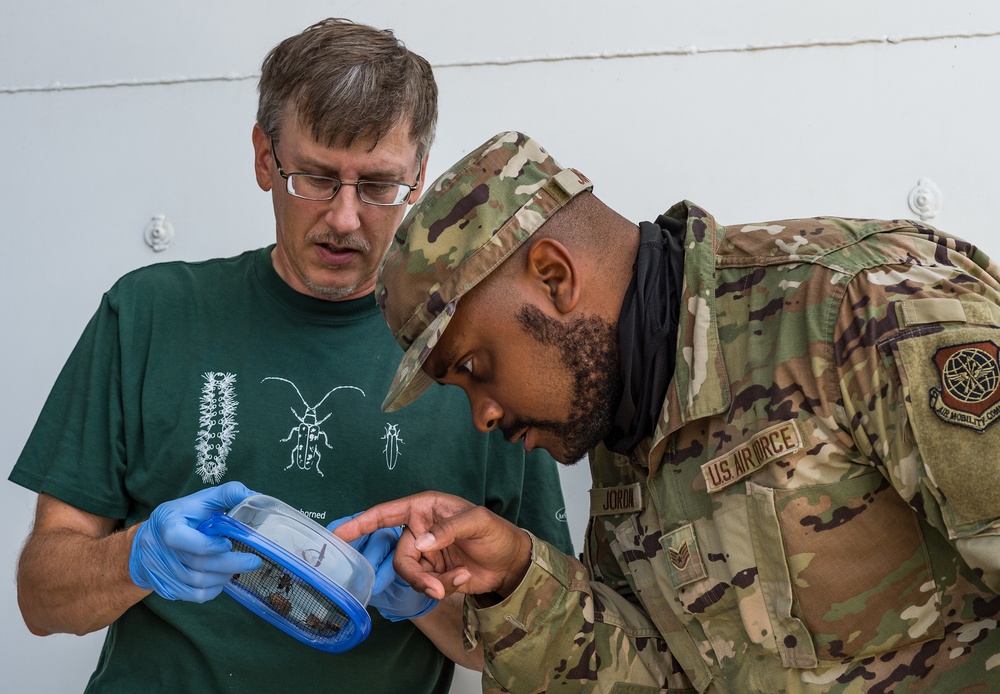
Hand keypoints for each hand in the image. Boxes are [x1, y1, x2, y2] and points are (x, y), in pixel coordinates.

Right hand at [129, 482, 261, 602]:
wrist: (150, 540)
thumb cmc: (182, 517)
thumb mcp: (200, 500)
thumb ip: (226, 495)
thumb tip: (255, 496)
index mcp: (166, 523)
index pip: (178, 538)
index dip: (205, 544)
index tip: (228, 543)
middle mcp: (158, 549)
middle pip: (196, 564)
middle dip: (230, 564)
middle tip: (254, 562)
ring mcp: (160, 571)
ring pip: (197, 582)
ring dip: (223, 576)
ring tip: (238, 568)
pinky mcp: (165, 587)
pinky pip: (192, 596)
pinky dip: (213, 590)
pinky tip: (223, 579)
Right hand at [332, 492, 532, 601]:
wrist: (511, 562)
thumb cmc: (495, 532)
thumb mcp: (477, 522)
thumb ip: (448, 529)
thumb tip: (421, 543)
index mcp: (424, 508)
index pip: (386, 513)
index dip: (361, 523)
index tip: (338, 534)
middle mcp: (419, 530)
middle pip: (399, 556)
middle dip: (416, 575)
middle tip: (435, 587)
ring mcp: (425, 554)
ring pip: (412, 575)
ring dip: (434, 582)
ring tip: (460, 578)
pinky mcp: (432, 574)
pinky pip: (426, 585)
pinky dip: (445, 586)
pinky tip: (464, 578)